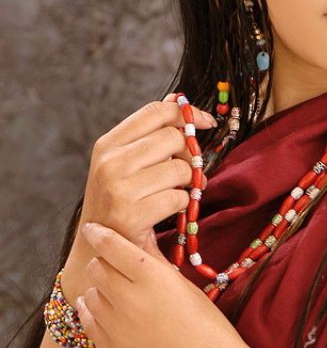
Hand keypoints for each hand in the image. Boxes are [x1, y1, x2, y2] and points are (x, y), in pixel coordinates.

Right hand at [60, 93, 216, 307]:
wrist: (99, 250)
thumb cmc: (119, 198)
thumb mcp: (125, 161)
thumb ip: (151, 131)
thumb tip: (178, 98)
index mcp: (107, 144)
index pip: (155, 111)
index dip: (186, 112)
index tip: (206, 121)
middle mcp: (110, 163)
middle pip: (173, 138)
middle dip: (188, 153)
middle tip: (187, 168)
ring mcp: (119, 189)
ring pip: (180, 169)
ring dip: (187, 182)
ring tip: (175, 190)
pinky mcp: (132, 215)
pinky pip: (179, 198)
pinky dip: (181, 204)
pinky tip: (167, 210)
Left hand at [76, 222, 256, 347]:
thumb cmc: (203, 320)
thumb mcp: (181, 282)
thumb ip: (154, 258)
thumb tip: (140, 233)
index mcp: (150, 275)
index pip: (112, 246)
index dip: (99, 232)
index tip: (92, 227)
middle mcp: (128, 297)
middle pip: (97, 267)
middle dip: (104, 260)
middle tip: (116, 261)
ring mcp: (116, 325)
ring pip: (89, 292)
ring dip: (99, 286)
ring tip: (116, 286)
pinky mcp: (110, 347)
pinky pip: (87, 319)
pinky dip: (93, 308)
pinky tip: (105, 306)